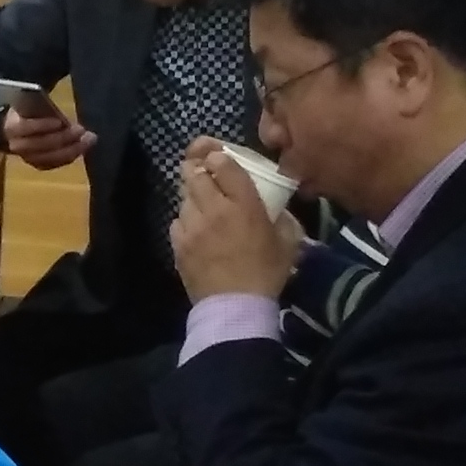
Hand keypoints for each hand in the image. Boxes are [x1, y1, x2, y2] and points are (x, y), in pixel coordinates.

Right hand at [1, 91, 94, 172]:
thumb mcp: (30, 106)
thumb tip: (61, 115)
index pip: (25, 127)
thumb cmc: (26, 113)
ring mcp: (28, 158)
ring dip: (72, 149)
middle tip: (81, 130)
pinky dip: (71, 155)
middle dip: (63, 138)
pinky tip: (83, 147)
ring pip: (51, 158)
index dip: (42, 125)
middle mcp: (17, 146)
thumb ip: (42, 108)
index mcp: (12, 127)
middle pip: (41, 145)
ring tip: (88, 140)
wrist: (13, 131)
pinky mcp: (38, 165)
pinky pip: (56, 163)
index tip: (59, 121)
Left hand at [171, 139, 303, 302]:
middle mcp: (214, 209)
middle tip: (205, 170)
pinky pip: (177, 220)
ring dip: (193, 194)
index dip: (218, 156)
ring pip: (184, 196)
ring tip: (204, 204)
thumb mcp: (288, 242)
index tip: (220, 159)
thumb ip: (283, 218)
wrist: (235, 308)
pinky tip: (197, 229)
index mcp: (243, 205)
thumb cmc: (266, 274)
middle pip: (194, 173)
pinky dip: (186, 219)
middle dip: (198, 166)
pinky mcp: (178, 244)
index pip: (223, 165)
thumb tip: (277, 208)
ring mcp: (192, 226)